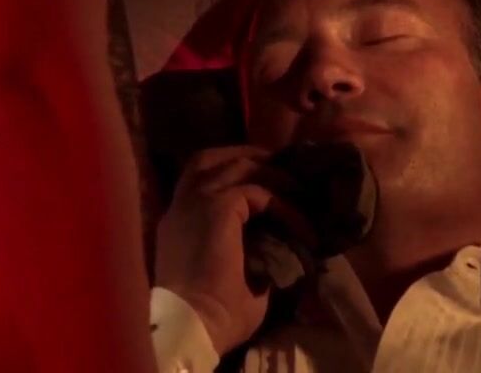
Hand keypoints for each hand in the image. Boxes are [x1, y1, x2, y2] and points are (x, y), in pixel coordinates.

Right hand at [154, 145, 306, 354]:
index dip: (231, 171)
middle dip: (247, 156)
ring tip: (300, 190)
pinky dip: (284, 205)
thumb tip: (282, 238)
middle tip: (281, 167)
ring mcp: (196, 201)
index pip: (199, 178)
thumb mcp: (232, 270)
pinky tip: (302, 226)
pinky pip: (258, 192)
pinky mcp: (217, 206)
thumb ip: (248, 245)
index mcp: (179, 222)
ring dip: (273, 176)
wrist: (196, 324)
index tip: (264, 180)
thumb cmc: (213, 314)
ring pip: (238, 166)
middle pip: (210, 158)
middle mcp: (181, 205)